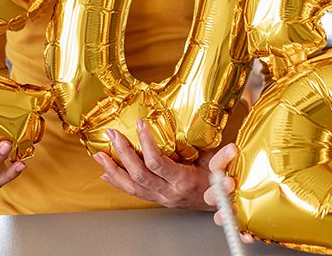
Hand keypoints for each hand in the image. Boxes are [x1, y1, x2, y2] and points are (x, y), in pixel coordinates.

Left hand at [91, 119, 212, 209]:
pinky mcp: (157, 199)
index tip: (141, 125)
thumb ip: (221, 158)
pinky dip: (118, 182)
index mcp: (183, 181)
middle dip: (123, 153)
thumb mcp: (220, 166)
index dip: (147, 143)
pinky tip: (107, 174)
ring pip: (132, 186)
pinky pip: (134, 192)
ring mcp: (161, 197)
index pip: (158, 163)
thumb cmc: (218, 183)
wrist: (218, 205)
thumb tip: (231, 148)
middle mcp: (169, 191)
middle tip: (113, 135)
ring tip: (100, 156)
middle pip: (139, 174)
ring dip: (113, 170)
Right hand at [202, 143, 254, 242]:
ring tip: (234, 210)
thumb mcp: (241, 158)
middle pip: (212, 193)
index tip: (233, 149)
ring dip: (225, 213)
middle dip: (220, 189)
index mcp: (220, 174)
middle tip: (230, 183)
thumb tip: (258, 133)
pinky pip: (238, 230)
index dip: (223, 158)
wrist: (254, 188)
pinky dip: (242, 234)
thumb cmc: (246, 170)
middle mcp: (221, 192)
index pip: (217, 165)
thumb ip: (243, 151)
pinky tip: (248, 233)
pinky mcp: (238, 221)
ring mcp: (228, 207)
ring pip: (220, 213)